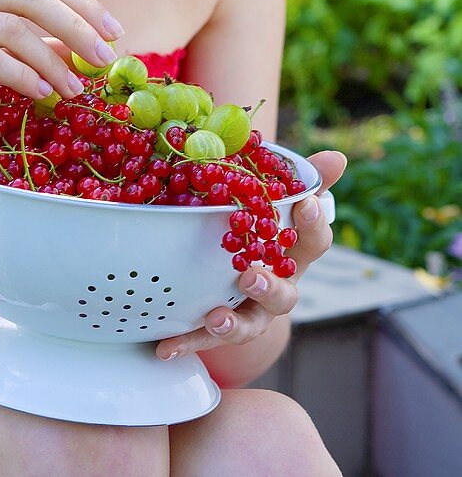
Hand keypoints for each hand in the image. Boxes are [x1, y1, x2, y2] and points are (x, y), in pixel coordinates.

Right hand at [0, 0, 123, 138]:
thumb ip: (18, 37)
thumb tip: (79, 47)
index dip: (80, 1)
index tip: (113, 32)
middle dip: (76, 26)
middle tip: (105, 60)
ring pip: (11, 27)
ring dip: (52, 60)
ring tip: (73, 89)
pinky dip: (21, 75)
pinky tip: (40, 92)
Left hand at [155, 150, 346, 359]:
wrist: (236, 278)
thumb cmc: (261, 230)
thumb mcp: (276, 202)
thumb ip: (302, 180)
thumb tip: (337, 156)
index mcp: (292, 256)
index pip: (315, 242)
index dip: (313, 223)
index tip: (303, 202)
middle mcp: (277, 288)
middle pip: (284, 295)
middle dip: (268, 288)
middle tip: (250, 276)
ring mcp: (249, 313)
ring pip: (249, 325)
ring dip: (233, 324)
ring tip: (215, 318)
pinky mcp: (217, 329)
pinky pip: (202, 339)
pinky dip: (186, 343)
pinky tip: (165, 346)